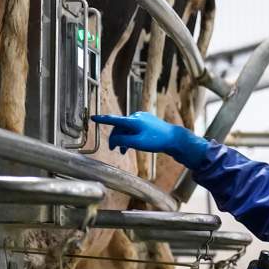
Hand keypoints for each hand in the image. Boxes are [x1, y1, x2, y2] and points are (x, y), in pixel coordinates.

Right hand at [92, 112, 210, 168]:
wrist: (174, 138)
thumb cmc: (156, 141)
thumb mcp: (136, 143)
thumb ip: (122, 140)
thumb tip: (112, 139)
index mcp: (132, 121)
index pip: (114, 120)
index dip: (102, 120)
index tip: (93, 118)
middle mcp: (136, 116)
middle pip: (120, 127)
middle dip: (116, 138)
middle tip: (114, 150)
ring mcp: (142, 118)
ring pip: (127, 128)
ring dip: (124, 139)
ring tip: (124, 151)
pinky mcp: (147, 121)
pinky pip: (134, 128)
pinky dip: (131, 136)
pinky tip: (133, 145)